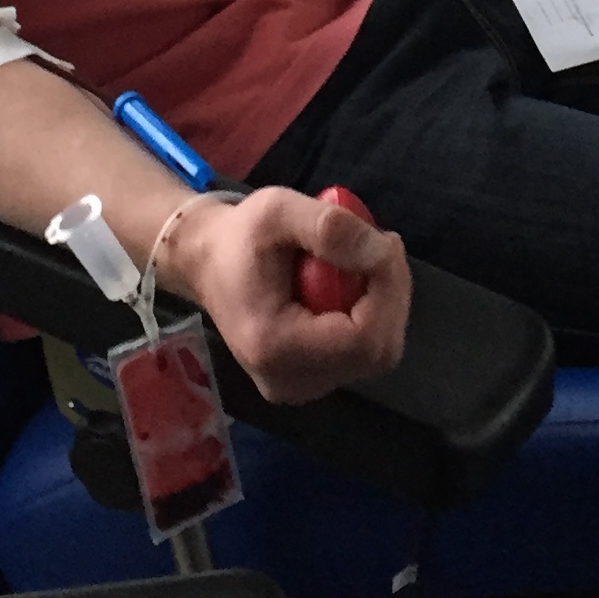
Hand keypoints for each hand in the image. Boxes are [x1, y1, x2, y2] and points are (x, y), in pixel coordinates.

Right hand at [161, 187, 410, 405]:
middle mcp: (291, 382)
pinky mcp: (313, 380)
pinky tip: (350, 282)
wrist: (208, 264)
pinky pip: (364, 351)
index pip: (366, 340)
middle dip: (391, 293)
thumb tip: (381, 252)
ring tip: (360, 258)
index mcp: (275, 349)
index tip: (384, 241)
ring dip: (384, 300)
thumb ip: (328, 226)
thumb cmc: (239, 237)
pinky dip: (371, 312)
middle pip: (379, 350)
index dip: (389, 290)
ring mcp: (303, 387)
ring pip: (377, 350)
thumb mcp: (276, 210)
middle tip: (379, 244)